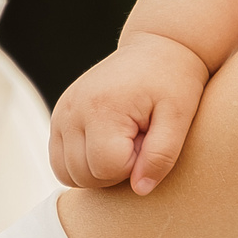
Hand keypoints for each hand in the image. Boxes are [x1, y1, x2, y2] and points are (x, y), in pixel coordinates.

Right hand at [48, 33, 210, 193]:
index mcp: (101, 107)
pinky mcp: (59, 116)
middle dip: (116, 170)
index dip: (135, 166)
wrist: (158, 48)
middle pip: (84, 175)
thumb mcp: (179, 117)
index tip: (150, 140)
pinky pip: (60, 162)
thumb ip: (161, 156)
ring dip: (97, 170)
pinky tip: (108, 145)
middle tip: (140, 140)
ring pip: (66, 174)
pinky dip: (82, 164)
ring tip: (124, 142)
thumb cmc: (173, 81)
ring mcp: (61, 112)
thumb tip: (140, 189)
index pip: (107, 169)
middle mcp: (73, 109)